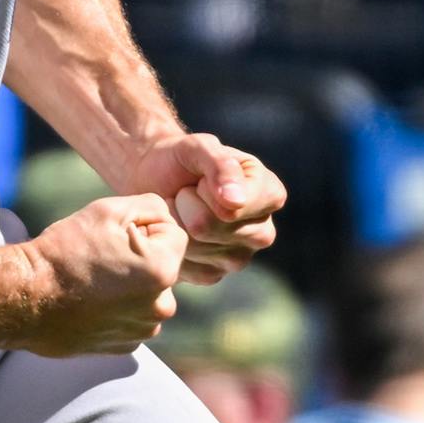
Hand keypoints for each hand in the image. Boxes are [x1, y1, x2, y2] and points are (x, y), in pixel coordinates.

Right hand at [0, 195, 185, 357]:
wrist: (27, 297)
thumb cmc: (66, 251)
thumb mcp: (108, 210)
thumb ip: (151, 206)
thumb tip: (166, 217)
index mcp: (162, 271)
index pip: (174, 234)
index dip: (145, 226)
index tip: (116, 234)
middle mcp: (160, 306)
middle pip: (163, 265)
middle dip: (142, 256)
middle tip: (103, 255)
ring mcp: (142, 330)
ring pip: (149, 292)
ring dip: (132, 283)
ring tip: (95, 278)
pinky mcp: (125, 345)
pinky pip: (133, 315)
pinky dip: (119, 307)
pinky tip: (92, 299)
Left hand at [125, 133, 285, 284]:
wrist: (153, 180)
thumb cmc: (180, 158)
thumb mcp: (197, 147)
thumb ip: (220, 164)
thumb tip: (236, 202)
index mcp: (270, 195)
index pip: (232, 205)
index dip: (205, 187)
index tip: (201, 178)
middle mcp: (262, 232)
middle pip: (208, 226)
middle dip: (186, 204)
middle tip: (186, 192)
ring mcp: (240, 258)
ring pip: (192, 244)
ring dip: (175, 221)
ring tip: (180, 208)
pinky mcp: (213, 275)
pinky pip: (183, 263)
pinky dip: (170, 242)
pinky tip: (175, 228)